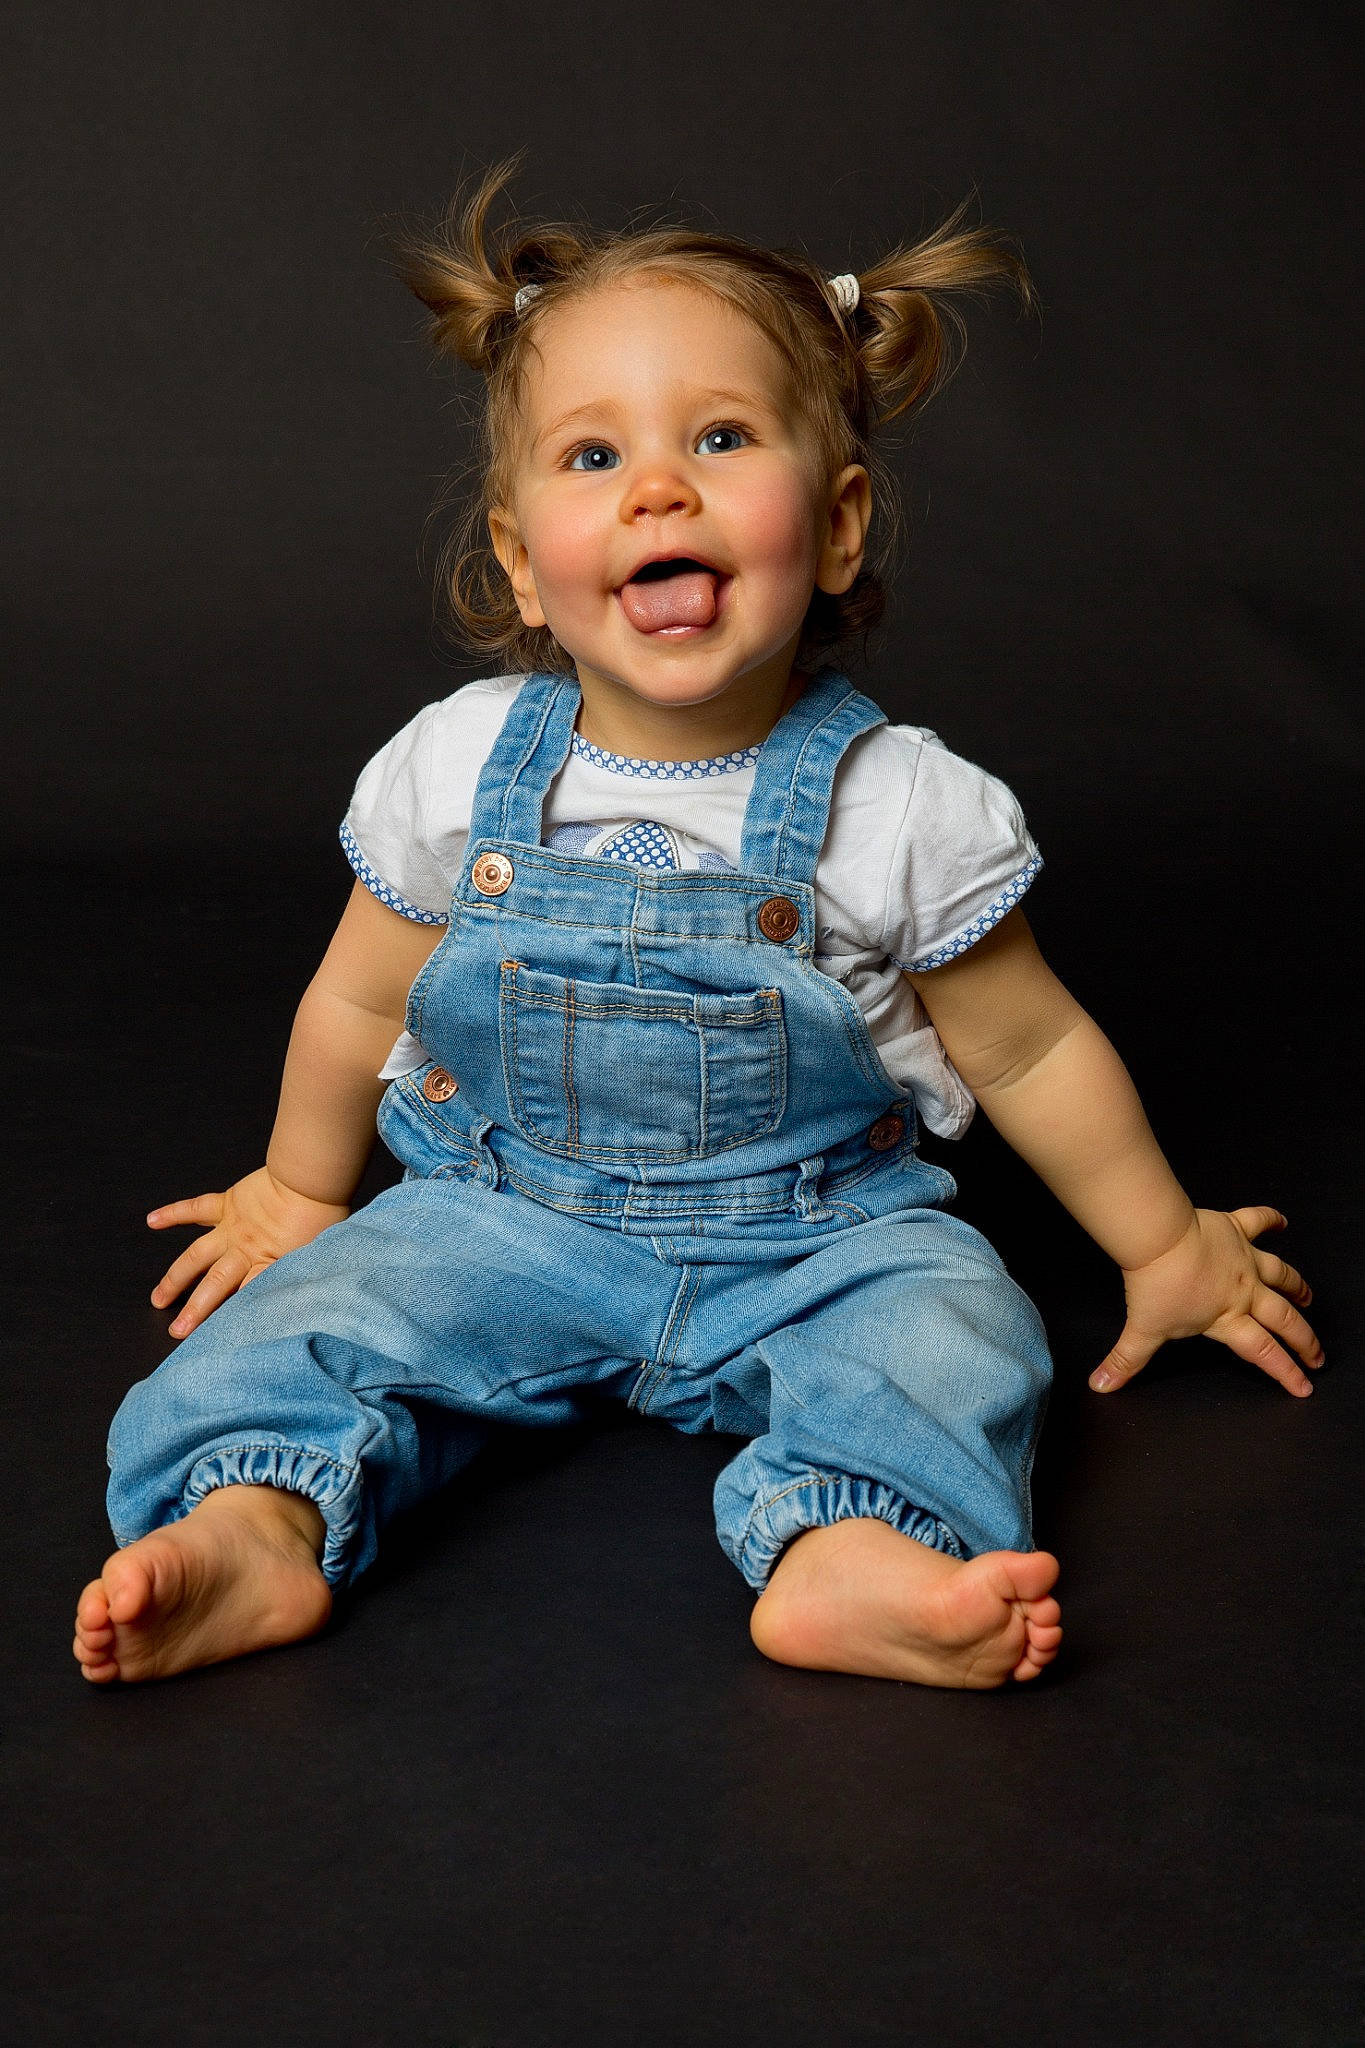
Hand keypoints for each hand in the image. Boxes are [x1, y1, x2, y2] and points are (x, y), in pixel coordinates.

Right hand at [148, 1167, 348, 1337]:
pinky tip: (152, 1221)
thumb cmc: (324, 1216)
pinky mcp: (228, 1204)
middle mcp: (244, 1251)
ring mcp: (232, 1228)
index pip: (245, 1298)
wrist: (313, 1179)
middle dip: (194, 1309)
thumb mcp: (318, 1255)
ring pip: (196, 1256)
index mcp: (268, 1264)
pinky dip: (173, 1214)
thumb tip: (299, 1300)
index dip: (229, 1318)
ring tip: (157, 1298)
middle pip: (214, 1285)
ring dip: (175, 1277)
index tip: (215, 1338)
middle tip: (175, 1330)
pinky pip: (195, 1208)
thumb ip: (301, 1275)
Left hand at [1090, 1206, 1321, 1397]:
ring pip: (1281, 1275)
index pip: (1262, 1352)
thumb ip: (1126, 1361)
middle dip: (1304, 1340)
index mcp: (1227, 1319)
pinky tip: (1282, 1221)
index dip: (1285, 1372)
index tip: (1304, 1386)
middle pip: (1283, 1319)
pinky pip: (1258, 1220)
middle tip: (1318, 1354)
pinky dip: (1271, 1219)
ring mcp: (1243, 1259)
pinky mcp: (1235, 1229)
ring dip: (1297, 1287)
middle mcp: (1244, 1291)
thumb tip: (1101, 1386)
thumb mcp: (1141, 1331)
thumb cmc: (1154, 1286)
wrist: (1158, 1240)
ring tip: (1308, 1298)